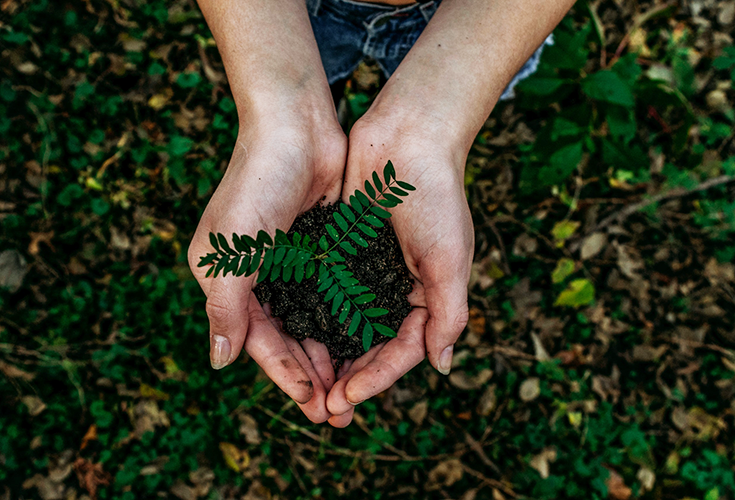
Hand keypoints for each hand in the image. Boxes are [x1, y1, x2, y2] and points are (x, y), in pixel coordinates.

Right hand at [188, 115, 346, 422]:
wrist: (296, 125)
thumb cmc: (257, 183)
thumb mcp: (232, 251)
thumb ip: (226, 308)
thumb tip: (220, 363)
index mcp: (226, 279)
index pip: (258, 340)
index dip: (285, 375)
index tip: (313, 405)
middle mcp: (256, 276)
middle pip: (286, 338)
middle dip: (310, 375)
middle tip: (338, 412)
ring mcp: (289, 263)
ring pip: (311, 322)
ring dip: (330, 355)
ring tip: (354, 389)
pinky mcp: (318, 248)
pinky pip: (331, 296)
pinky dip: (344, 321)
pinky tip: (364, 344)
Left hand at [325, 111, 474, 426]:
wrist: (408, 137)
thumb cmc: (436, 196)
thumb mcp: (450, 259)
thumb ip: (448, 314)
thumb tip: (441, 367)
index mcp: (427, 296)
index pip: (401, 351)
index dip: (375, 378)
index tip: (346, 399)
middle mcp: (395, 289)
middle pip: (369, 346)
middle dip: (348, 378)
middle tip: (322, 409)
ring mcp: (367, 271)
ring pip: (343, 325)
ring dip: (326, 355)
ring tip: (304, 385)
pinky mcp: (341, 250)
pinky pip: (325, 291)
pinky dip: (312, 315)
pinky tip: (291, 335)